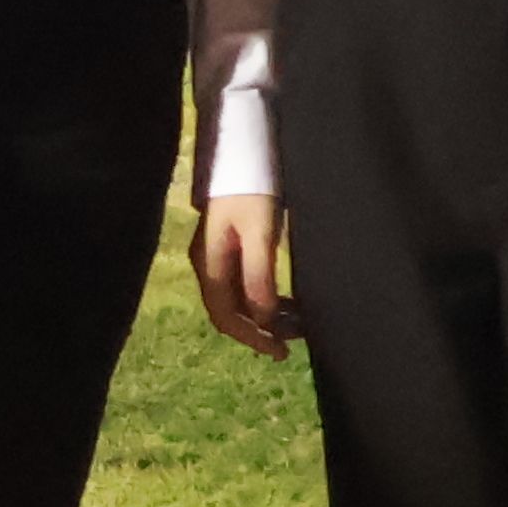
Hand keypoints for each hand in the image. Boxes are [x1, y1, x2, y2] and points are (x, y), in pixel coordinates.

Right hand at [193, 192, 296, 356]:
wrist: (243, 155)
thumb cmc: (251, 191)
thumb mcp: (260, 234)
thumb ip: (258, 275)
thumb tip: (262, 319)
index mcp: (209, 264)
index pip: (225, 315)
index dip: (251, 338)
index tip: (280, 351)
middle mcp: (208, 265)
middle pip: (230, 311)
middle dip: (261, 329)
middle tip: (297, 339)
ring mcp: (217, 256)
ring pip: (239, 300)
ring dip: (266, 315)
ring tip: (298, 322)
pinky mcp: (230, 249)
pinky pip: (244, 285)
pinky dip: (266, 298)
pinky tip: (288, 301)